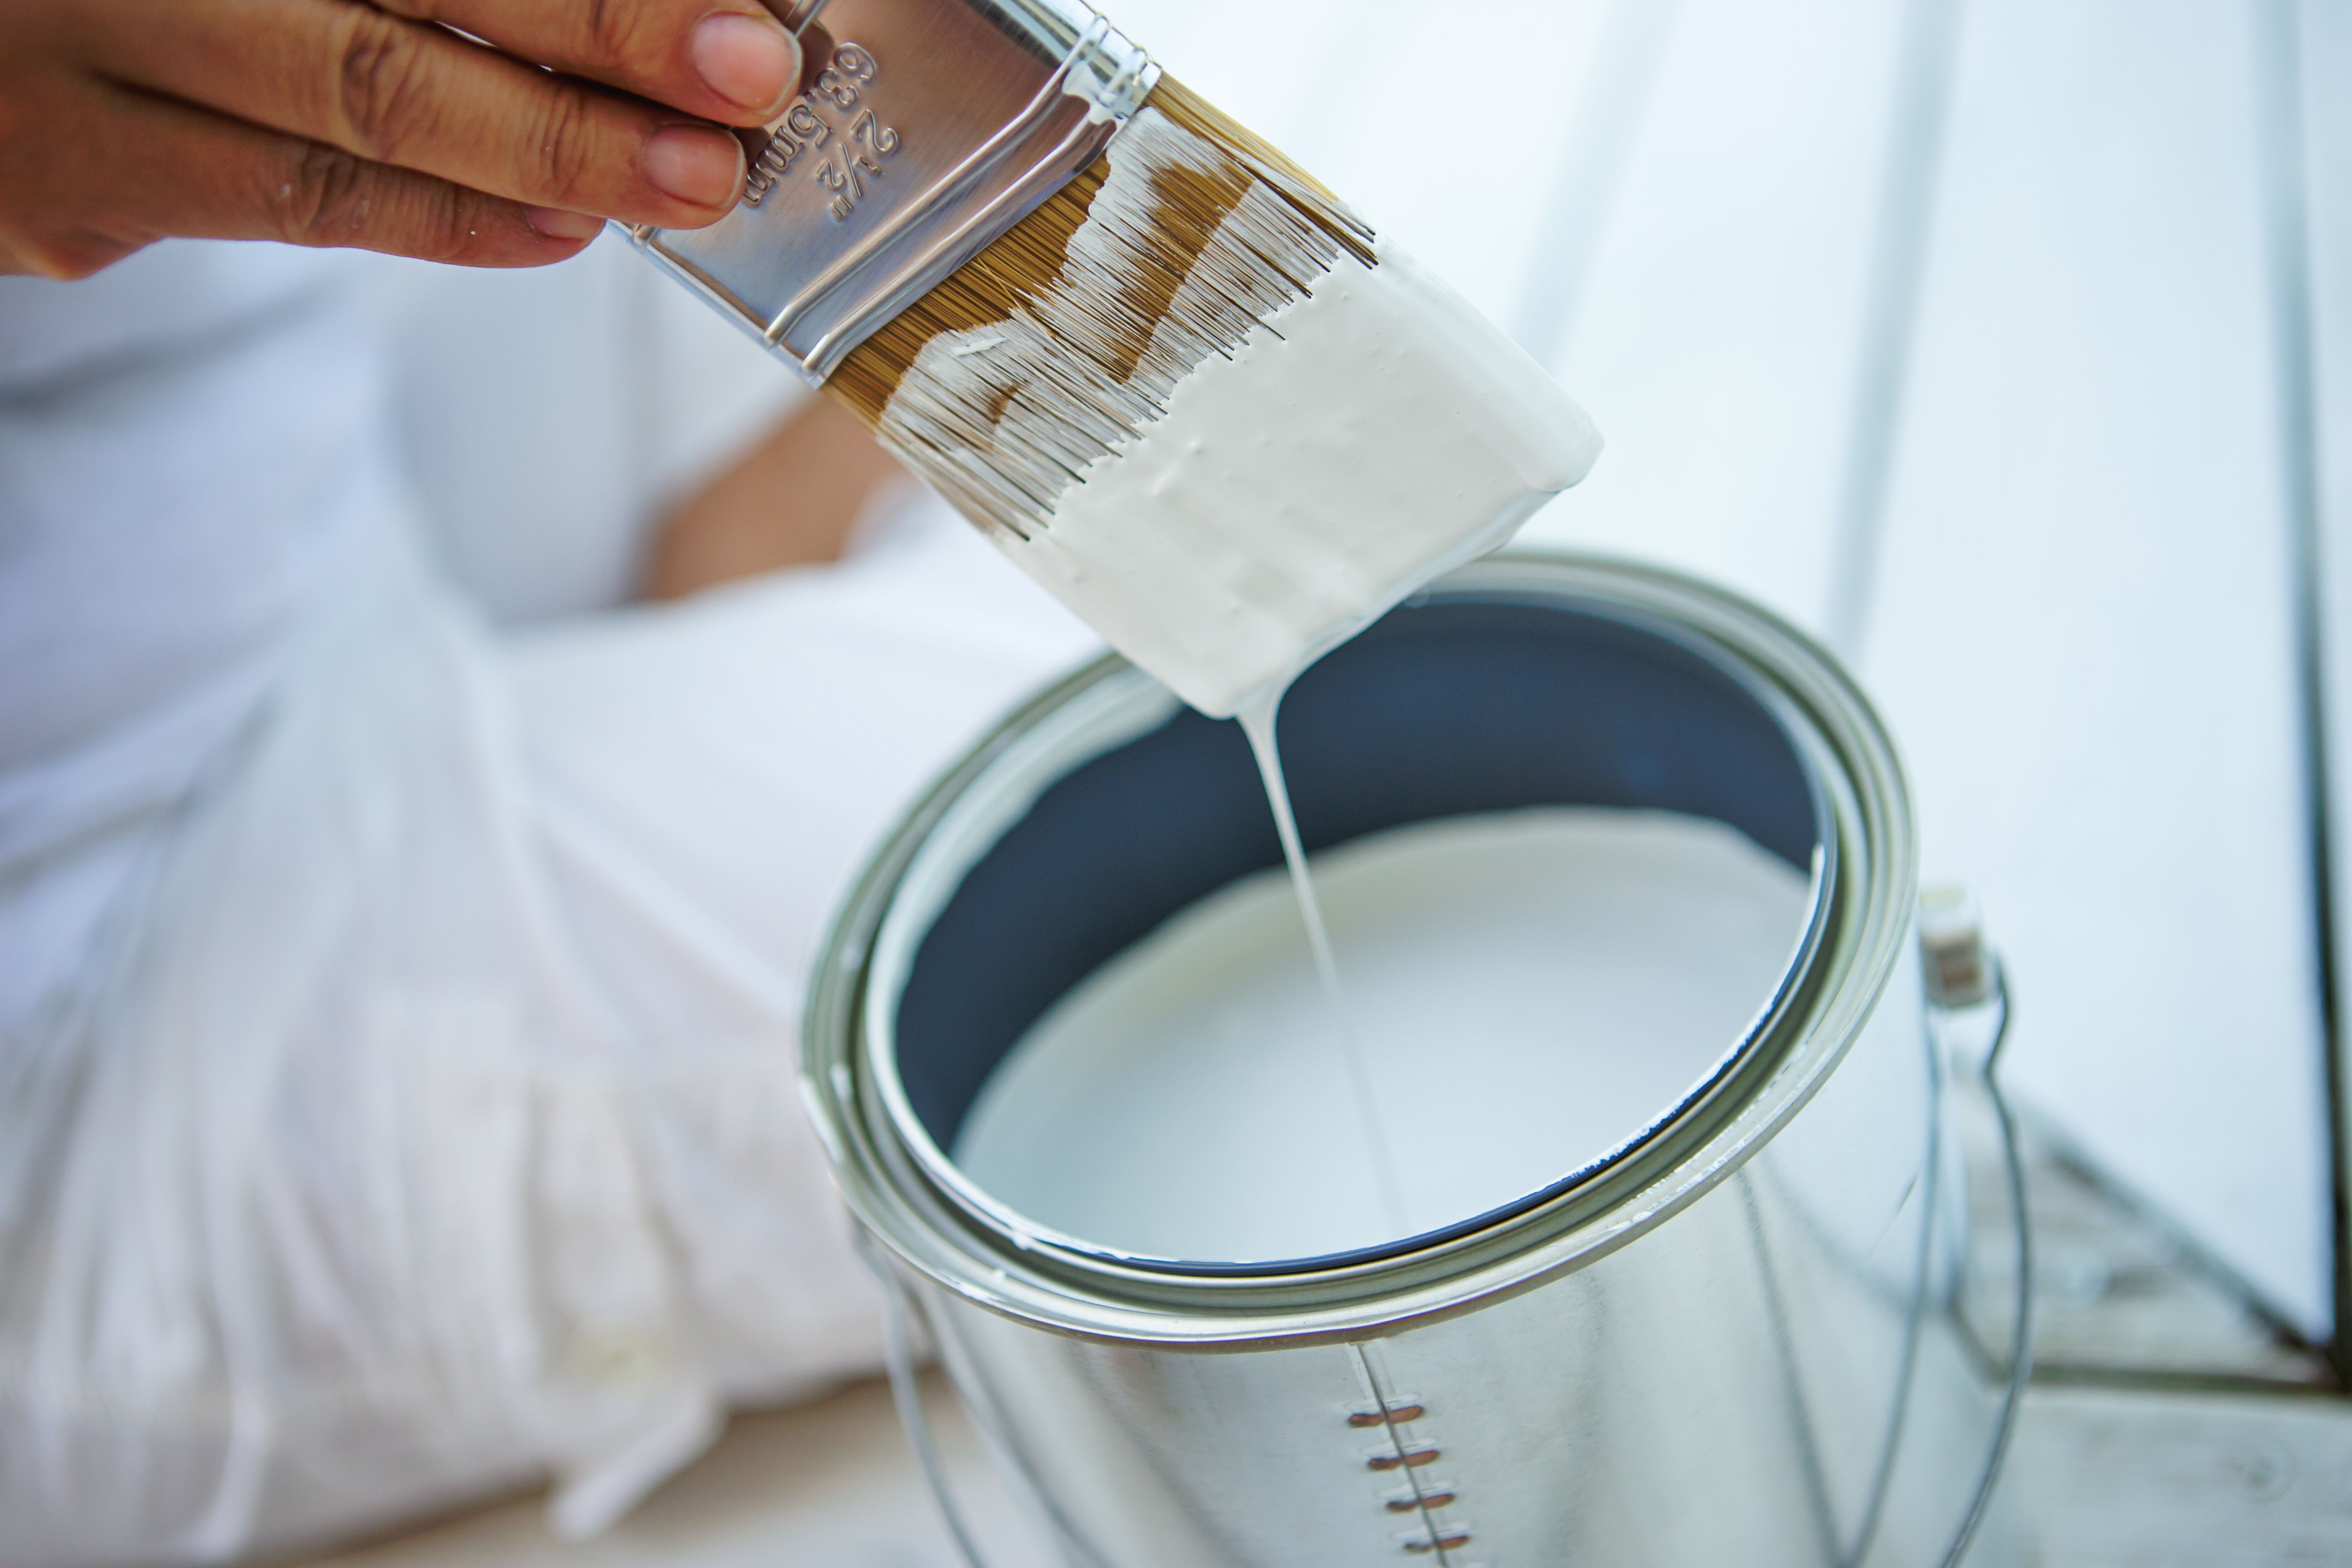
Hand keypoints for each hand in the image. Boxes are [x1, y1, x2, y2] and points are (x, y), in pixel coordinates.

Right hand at [0, 0, 803, 277]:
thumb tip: (636, 7)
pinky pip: (292, 200)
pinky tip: (560, 229)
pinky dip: (444, 220)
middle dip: (602, 29)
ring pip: (360, 106)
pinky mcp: (74, 174)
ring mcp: (88, 52)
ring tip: (689, 177)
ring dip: (549, 147)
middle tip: (751, 75)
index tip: (736, 3)